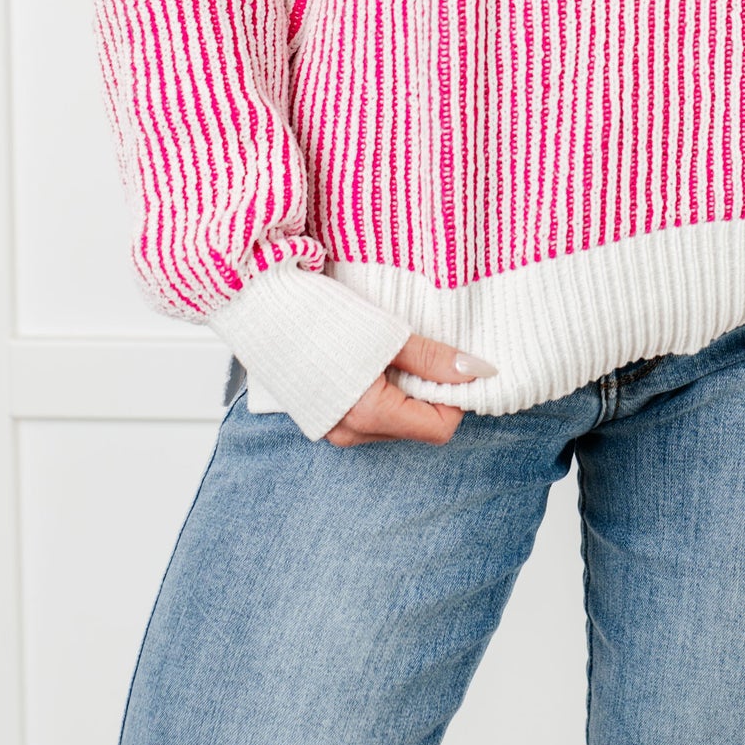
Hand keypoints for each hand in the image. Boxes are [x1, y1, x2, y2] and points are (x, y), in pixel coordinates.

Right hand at [323, 331, 496, 447]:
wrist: (264, 310)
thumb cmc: (323, 318)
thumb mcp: (388, 335)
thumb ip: (434, 359)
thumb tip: (479, 372)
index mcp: (370, 416)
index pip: (439, 429)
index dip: (455, 397)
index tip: (451, 364)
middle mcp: (352, 434)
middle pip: (417, 426)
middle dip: (429, 391)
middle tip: (417, 352)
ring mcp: (336, 430)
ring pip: (396, 421)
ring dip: (405, 390)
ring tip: (387, 353)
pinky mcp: (324, 418)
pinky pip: (371, 416)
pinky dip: (382, 392)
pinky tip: (368, 362)